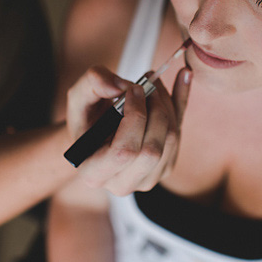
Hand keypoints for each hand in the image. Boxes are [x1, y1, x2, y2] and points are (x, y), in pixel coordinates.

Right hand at [65, 65, 191, 194]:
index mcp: (94, 173)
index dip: (135, 117)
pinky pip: (181, 133)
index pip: (125, 151)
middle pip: (152, 149)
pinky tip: (182, 79)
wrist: (96, 131)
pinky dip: (181, 103)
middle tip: (148, 83)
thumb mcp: (78, 95)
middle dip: (155, 110)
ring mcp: (147, 179)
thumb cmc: (86, 117)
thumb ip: (93, 83)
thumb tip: (121, 86)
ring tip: (154, 83)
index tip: (134, 89)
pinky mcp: (166, 166)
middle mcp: (122, 183)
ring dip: (168, 103)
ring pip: (171, 139)